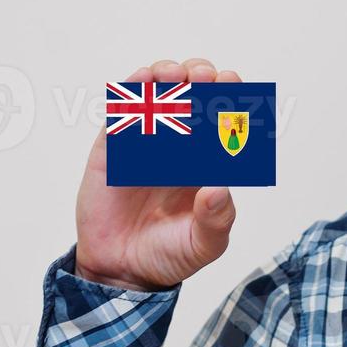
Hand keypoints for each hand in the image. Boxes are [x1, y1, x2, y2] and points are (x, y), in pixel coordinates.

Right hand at [73, 58, 239, 291]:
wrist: (122, 271)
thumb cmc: (169, 254)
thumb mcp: (203, 245)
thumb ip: (216, 220)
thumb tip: (218, 189)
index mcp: (207, 162)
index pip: (223, 120)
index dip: (230, 98)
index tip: (232, 84)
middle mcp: (179, 146)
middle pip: (194, 96)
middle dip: (201, 78)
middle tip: (203, 77)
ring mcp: (146, 143)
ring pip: (158, 95)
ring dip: (167, 76)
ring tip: (173, 75)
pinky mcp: (114, 148)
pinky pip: (121, 112)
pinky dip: (131, 92)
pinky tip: (141, 80)